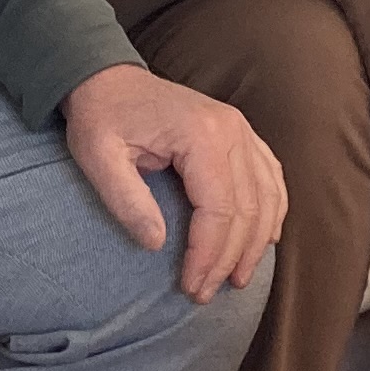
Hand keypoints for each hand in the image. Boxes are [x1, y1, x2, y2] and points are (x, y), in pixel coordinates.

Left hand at [63, 65, 286, 300]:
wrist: (107, 77)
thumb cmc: (101, 116)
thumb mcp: (98, 157)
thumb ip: (126, 200)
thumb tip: (157, 244)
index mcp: (201, 134)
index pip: (218, 209)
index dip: (208, 255)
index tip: (191, 287)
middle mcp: (232, 129)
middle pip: (247, 209)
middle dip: (229, 258)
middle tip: (207, 293)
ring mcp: (241, 129)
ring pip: (267, 197)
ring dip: (255, 243)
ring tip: (237, 278)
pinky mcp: (241, 133)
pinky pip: (270, 177)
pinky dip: (271, 212)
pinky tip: (263, 239)